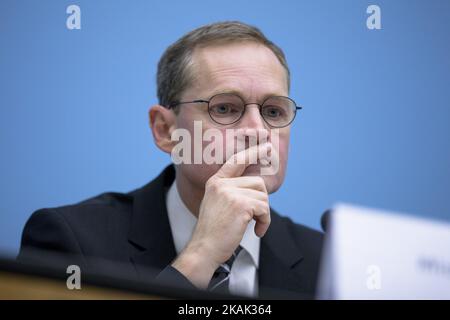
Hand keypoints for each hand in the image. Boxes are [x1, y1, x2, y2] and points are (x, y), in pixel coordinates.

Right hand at [171, 143, 271, 287]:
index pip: (236, 161)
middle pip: (257, 182)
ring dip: (263, 213)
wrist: (204, 248)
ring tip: (253, 225)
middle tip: (255, 217)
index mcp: (215, 182)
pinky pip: (264, 209)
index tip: (267, 147)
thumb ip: (232, 191)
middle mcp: (221, 184)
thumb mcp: (218, 204)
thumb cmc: (213, 231)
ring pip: (263, 196)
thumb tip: (257, 185)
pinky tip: (257, 231)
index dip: (253, 152)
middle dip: (261, 201)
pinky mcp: (241, 205)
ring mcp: (230, 193)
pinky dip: (265, 222)